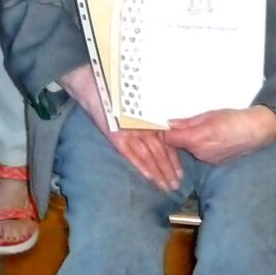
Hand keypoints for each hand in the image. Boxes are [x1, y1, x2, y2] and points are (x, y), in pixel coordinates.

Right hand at [59, 64, 182, 189]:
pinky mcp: (117, 137)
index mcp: (151, 120)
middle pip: (160, 153)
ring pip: (148, 157)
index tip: (180, 174)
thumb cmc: (117, 94)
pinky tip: (149, 177)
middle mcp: (144, 127)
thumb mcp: (139, 105)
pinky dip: (141, 166)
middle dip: (168, 171)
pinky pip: (131, 154)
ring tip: (165, 187)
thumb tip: (168, 132)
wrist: (95, 88)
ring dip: (158, 173)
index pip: (166, 144)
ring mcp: (131, 132)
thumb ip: (151, 119)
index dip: (174, 160)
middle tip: (175, 187)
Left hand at [164, 106, 275, 165]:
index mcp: (196, 139)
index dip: (163, 132)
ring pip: (188, 150)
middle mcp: (200, 153)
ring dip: (187, 142)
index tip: (160, 125)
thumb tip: (168, 123)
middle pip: (178, 147)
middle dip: (175, 137)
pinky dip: (198, 147)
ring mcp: (207, 160)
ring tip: (194, 129)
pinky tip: (205, 138)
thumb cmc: (232, 119)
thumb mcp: (208, 115)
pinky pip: (199, 154)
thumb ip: (186, 122)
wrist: (256, 132)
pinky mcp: (214, 162)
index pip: (169, 140)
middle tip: (174, 125)